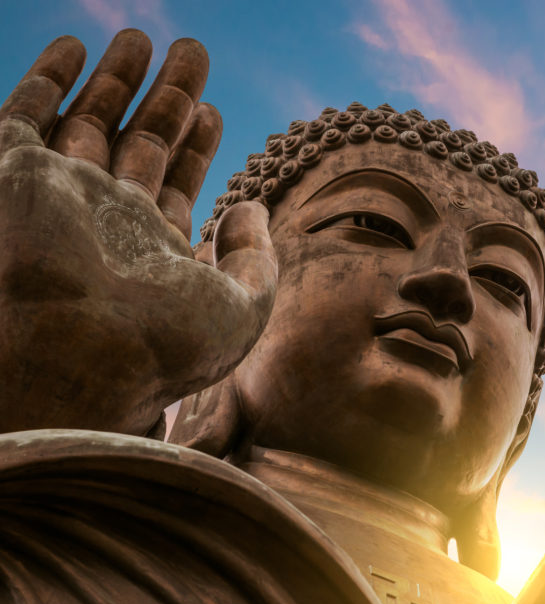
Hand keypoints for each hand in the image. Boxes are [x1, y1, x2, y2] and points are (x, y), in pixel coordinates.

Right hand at [0, 30, 276, 435]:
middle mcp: (105, 219)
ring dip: (116, 78)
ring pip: (91, 120)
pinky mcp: (16, 174)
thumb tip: (252, 207)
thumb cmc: (163, 349)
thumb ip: (255, 259)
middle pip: (141, 142)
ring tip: (145, 37)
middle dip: (167, 97)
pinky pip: (26, 114)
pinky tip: (75, 45)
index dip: (196, 144)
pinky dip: (48, 78)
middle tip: (192, 51)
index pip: (177, 182)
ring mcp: (60, 195)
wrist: (74, 359)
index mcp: (152, 250)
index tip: (212, 111)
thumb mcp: (240, 309)